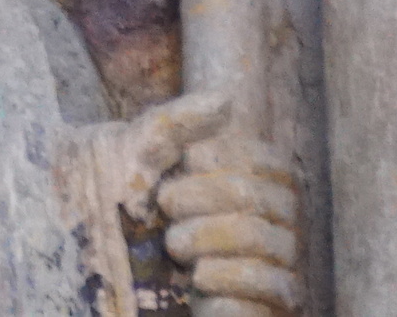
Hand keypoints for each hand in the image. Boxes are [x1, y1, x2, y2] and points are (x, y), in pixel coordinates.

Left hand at [120, 94, 300, 316]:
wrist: (114, 281)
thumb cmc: (129, 211)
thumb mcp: (136, 158)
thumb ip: (174, 124)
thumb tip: (225, 99)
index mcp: (259, 182)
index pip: (266, 159)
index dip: (221, 157)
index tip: (185, 162)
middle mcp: (280, 221)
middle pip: (253, 197)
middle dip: (198, 198)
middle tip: (166, 207)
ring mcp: (281, 264)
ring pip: (260, 239)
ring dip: (203, 239)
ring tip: (175, 246)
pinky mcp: (275, 304)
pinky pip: (272, 287)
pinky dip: (226, 280)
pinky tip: (200, 280)